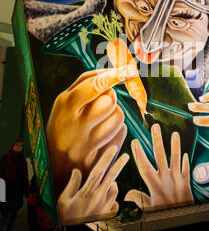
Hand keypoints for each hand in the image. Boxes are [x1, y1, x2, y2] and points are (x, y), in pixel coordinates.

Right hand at [46, 66, 136, 194]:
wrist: (56, 161)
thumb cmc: (64, 123)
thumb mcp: (66, 101)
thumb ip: (86, 84)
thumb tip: (114, 70)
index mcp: (66, 103)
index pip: (94, 84)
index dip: (115, 75)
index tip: (130, 70)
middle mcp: (75, 122)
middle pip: (109, 99)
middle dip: (111, 97)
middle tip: (103, 102)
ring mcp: (88, 140)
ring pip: (118, 115)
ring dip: (115, 114)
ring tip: (100, 121)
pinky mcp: (100, 153)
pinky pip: (121, 131)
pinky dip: (117, 129)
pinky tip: (103, 135)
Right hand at [58, 145, 128, 223]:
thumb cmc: (67, 218)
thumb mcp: (63, 201)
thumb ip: (72, 185)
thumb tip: (77, 171)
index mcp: (87, 191)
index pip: (99, 170)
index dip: (107, 158)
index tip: (113, 149)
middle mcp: (99, 197)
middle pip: (112, 176)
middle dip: (119, 164)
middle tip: (126, 156)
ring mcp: (105, 206)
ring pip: (114, 189)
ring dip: (112, 185)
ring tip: (106, 186)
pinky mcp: (108, 214)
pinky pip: (114, 203)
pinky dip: (112, 200)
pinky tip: (105, 202)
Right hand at [125, 124, 193, 210]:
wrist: (183, 220)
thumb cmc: (164, 214)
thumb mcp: (149, 209)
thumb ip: (139, 199)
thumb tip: (126, 195)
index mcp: (154, 185)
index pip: (144, 165)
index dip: (138, 153)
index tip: (135, 141)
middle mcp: (165, 179)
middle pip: (160, 156)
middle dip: (157, 140)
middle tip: (155, 127)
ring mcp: (177, 179)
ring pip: (175, 158)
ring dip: (175, 145)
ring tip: (175, 133)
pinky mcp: (187, 182)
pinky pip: (186, 169)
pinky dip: (185, 161)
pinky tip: (185, 153)